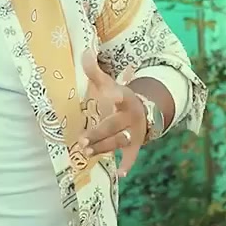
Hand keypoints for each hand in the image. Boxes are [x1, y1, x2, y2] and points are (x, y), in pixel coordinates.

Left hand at [76, 49, 149, 176]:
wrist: (144, 111)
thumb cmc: (120, 97)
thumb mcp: (110, 83)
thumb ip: (95, 71)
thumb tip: (84, 51)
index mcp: (125, 97)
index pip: (120, 94)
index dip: (116, 93)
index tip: (111, 94)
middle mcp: (131, 115)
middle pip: (113, 125)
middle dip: (98, 132)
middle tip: (81, 139)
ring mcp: (134, 131)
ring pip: (118, 140)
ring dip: (103, 147)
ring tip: (86, 152)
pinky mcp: (135, 144)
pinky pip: (132, 155)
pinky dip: (128, 164)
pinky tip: (121, 174)